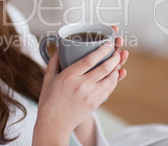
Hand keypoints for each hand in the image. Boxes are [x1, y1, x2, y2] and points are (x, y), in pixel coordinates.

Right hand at [34, 26, 128, 144]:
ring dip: (117, 68)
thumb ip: (54, 61)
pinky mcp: (95, 103)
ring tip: (118, 61)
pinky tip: (114, 74)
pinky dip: (114, 80)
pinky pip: (109, 89)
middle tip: (118, 51)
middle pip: (104, 68)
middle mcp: (81, 86)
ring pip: (110, 79)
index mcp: (69, 77)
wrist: (54, 124)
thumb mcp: (48, 78)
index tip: (108, 43)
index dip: (102, 50)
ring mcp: (90, 96)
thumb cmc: (49, 100)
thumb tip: (59, 46)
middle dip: (115, 58)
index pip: (89, 60)